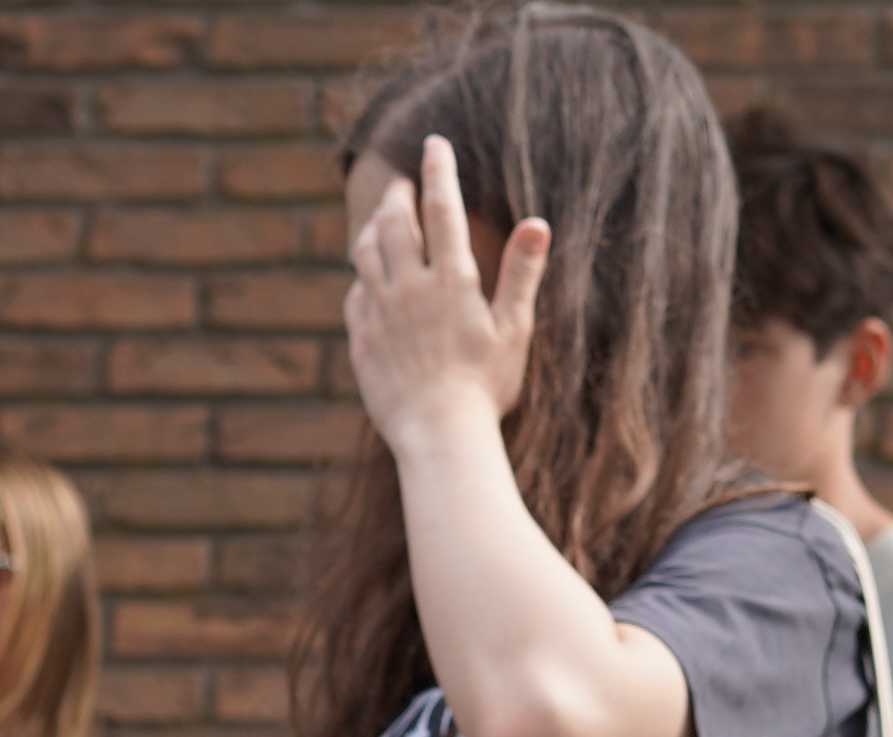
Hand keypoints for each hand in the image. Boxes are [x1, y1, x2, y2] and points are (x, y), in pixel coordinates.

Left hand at [345, 140, 548, 457]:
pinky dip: (362, 278)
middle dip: (399, 195)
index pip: (441, 206)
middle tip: (404, 184)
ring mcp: (380, 313)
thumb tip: (538, 222)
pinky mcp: (361, 340)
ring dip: (374, 228)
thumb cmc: (485, 387)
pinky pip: (355, 296)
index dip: (438, 169)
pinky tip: (369, 279)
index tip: (434, 143)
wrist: (438, 436)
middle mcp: (409, 288)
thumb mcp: (514, 329)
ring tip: (382, 220)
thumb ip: (522, 273)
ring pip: (366, 252)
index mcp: (451, 278)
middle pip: (395, 222)